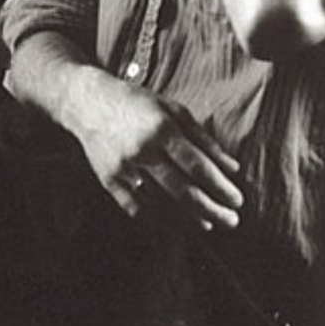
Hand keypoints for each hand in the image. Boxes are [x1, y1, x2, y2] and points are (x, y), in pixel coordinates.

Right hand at [74, 73, 243, 231]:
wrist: (86, 101)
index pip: (199, 168)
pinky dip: (159, 221)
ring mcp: (124, 167)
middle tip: (232, 221)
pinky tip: (176, 224)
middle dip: (214, 211)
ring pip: (163, 205)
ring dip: (190, 220)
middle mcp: (142, 150)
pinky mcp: (108, 179)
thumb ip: (204, 139)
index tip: (238, 201)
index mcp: (161, 129)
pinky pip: (137, 209)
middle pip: (184, 193)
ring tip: (208, 224)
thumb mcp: (172, 109)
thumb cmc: (135, 102)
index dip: (222, 189)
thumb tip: (233, 168)